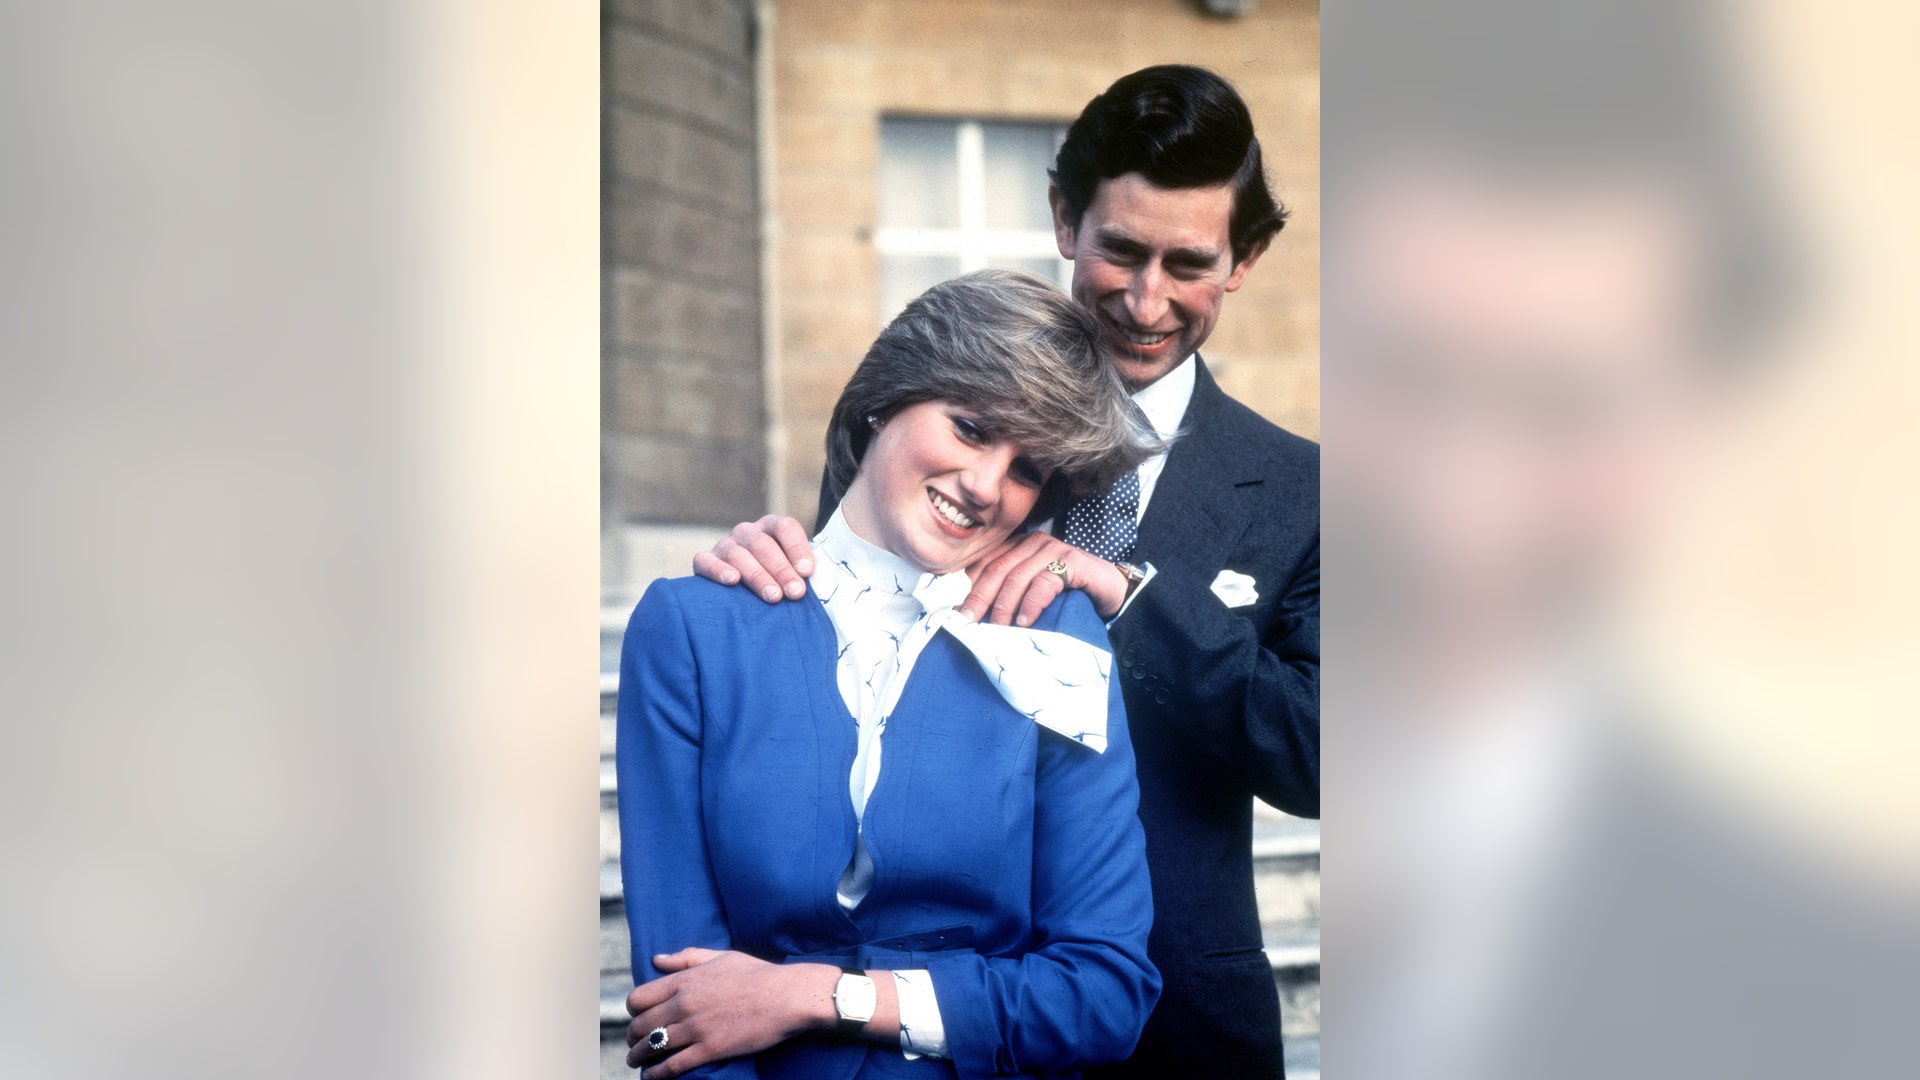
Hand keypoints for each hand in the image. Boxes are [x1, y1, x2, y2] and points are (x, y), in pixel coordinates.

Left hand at [625, 949, 837, 1076]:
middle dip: (632, 1036)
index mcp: (685, 980)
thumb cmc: (758, 974)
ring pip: (651, 1047)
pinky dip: (656, 1074)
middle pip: (640, 1025)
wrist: (787, 996)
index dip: (633, 1011)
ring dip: (638, 1057)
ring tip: (637, 1061)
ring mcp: (696, 1028)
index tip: (637, 1017)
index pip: (639, 998)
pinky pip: (672, 1066)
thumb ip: (687, 957)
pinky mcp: (710, 1049)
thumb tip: (657, 959)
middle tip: (634, 1043)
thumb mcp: (720, 957)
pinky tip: (652, 1076)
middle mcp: (684, 1004)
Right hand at [691, 516, 815, 603]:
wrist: (745, 594)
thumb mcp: (795, 572)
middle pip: (763, 544)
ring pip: (738, 554)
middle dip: (782, 569)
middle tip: (795, 593)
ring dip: (757, 575)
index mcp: (772, 527)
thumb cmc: (779, 583)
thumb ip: (804, 571)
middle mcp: (748, 532)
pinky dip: (718, 570)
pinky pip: (705, 561)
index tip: (808, 571)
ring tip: (773, 596)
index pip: (785, 527)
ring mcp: (725, 545)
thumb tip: (817, 580)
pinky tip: (732, 581)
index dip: (797, 547)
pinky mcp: (704, 561)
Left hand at [962, 532, 1130, 624]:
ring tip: (997, 628)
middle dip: (980, 597)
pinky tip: (1025, 621)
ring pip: (1018, 576)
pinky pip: (1044, 582)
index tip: (957, 611)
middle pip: (997, 569)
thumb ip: (1008, 595)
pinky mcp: (1073, 561)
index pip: (986, 562)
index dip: (969, 586)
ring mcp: (1054, 549)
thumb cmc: (1068, 595)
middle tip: (968, 621)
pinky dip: (1031, 604)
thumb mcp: (1032, 594)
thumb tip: (972, 614)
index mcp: (1019, 546)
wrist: (1111, 592)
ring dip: (1004, 605)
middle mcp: (1034, 542)